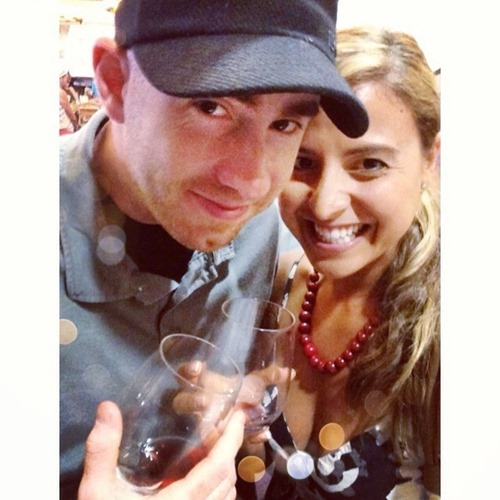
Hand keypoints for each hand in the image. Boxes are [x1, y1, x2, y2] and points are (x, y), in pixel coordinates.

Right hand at [78, 401, 245, 499]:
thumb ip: (102, 450)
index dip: (232, 438)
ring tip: (212, 445)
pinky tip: (200, 475)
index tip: (239, 415)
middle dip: (229, 448)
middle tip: (219, 425)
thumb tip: (108, 407)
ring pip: (226, 495)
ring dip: (225, 468)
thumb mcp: (97, 491)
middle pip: (228, 478)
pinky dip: (218, 486)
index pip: (220, 466)